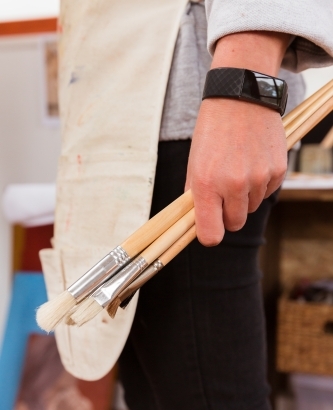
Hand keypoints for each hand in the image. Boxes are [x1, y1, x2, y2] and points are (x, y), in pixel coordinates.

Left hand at [185, 31, 290, 245]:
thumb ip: (196, 196)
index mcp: (206, 184)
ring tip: (238, 169)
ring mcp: (258, 178)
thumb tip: (198, 224)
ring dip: (245, 197)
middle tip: (223, 194)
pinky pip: (267, 192)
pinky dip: (260, 184)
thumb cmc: (212, 132)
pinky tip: (253, 162)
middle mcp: (234, 184)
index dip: (210, 235)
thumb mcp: (195, 163)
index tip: (210, 228)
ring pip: (252, 208)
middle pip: (235, 224)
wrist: (240, 97)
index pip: (211, 235)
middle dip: (228, 215)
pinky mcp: (278, 171)